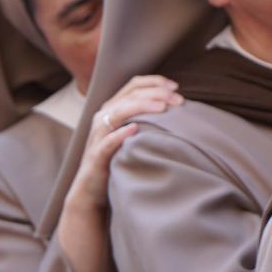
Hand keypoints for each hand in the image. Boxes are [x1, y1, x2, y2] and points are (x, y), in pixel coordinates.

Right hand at [64, 75, 181, 216]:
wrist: (93, 189)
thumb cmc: (120, 157)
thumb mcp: (134, 133)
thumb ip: (148, 117)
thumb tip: (177, 107)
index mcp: (113, 107)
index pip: (134, 84)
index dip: (155, 81)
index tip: (176, 86)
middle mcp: (104, 116)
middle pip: (131, 95)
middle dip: (156, 93)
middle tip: (178, 99)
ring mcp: (98, 134)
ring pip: (119, 112)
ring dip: (142, 106)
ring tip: (162, 108)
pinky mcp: (96, 154)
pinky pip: (107, 141)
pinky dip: (120, 134)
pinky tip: (134, 129)